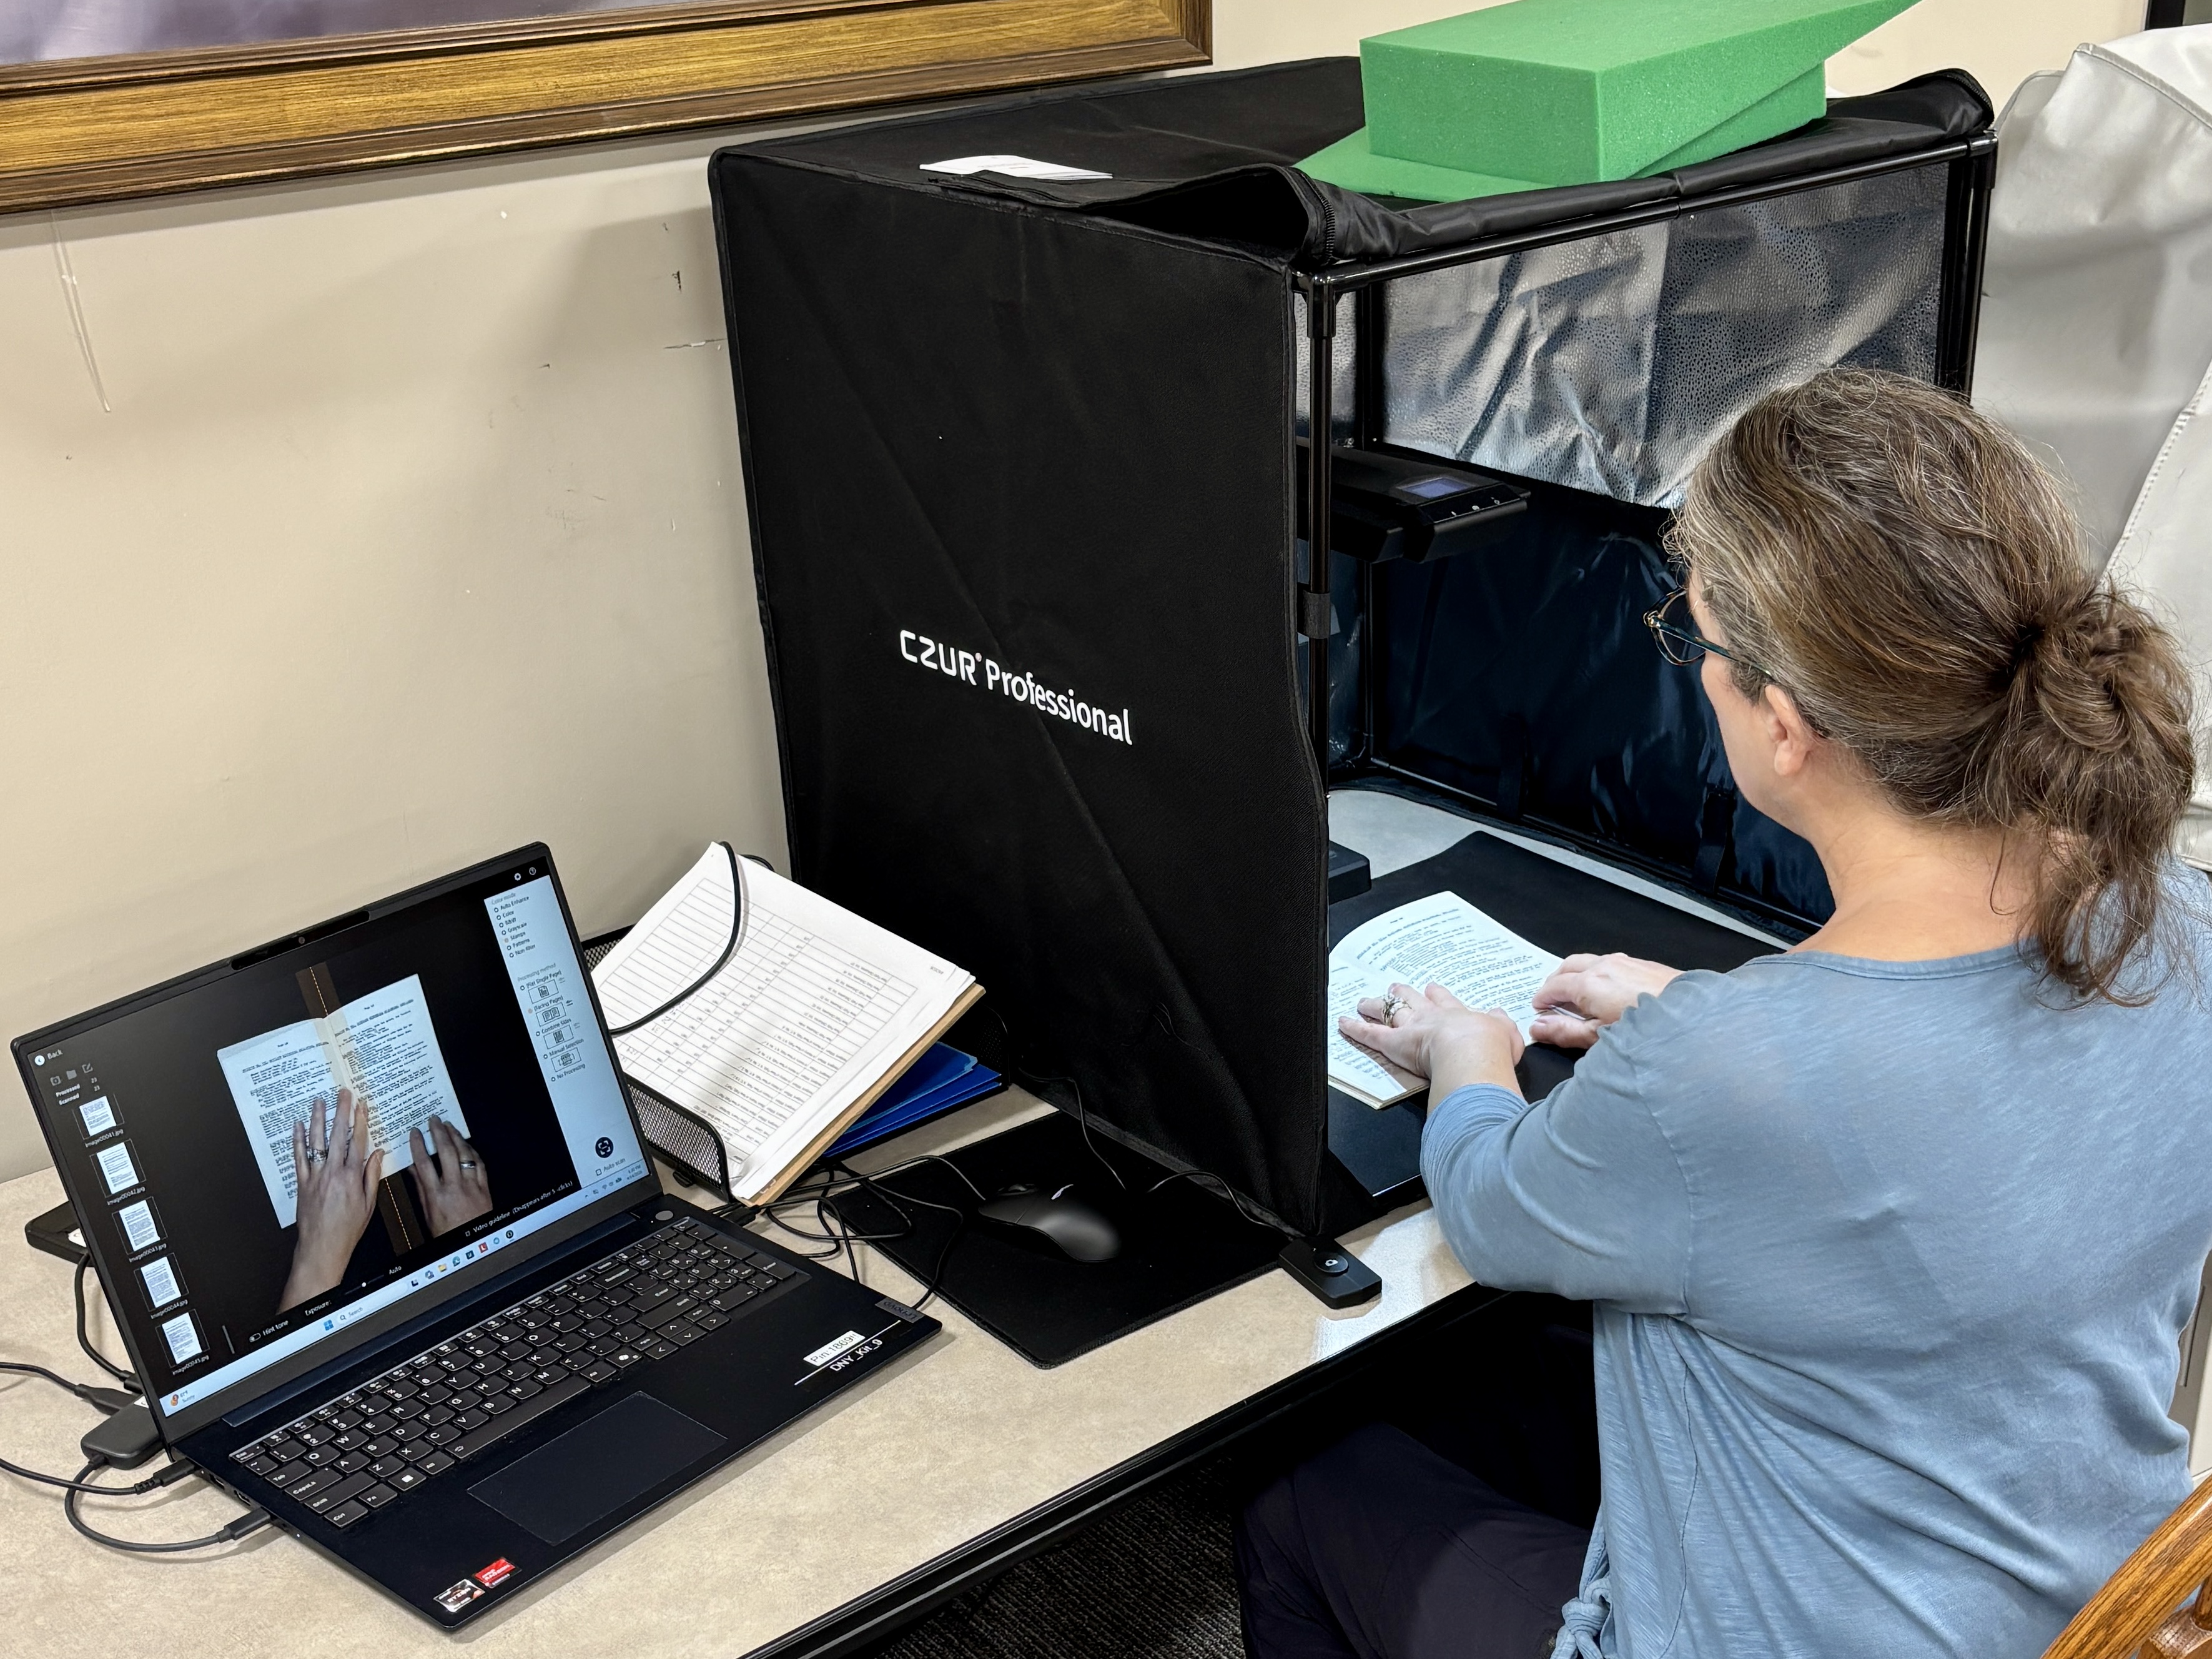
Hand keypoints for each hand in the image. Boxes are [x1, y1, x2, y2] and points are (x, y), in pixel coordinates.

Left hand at [279, 1089, 383, 1311]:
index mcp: (352, 1176)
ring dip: (317, 1120)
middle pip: (337, 1136)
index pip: (357, 1141)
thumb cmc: (348, 1228)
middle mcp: (332, 1172)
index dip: (360, 1121)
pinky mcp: (302, 1183)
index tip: (361, 1104)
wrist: (322, 1246)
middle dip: (340, 1112)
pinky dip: (297, 1141)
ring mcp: (315, 1176)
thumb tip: (378, 1153)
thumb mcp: (368, 1203)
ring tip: (318, 1101)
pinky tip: (298, 1127)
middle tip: (341, 1093)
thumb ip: (372, 1175)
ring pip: (316, 1142)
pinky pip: (299, 1157)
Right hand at [407, 1115, 491, 1238]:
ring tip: (448, 1126)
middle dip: (438, 1133)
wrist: (472, 1241)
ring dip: (455, 1137)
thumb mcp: (427, 1212)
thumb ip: (421, 1188)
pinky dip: (471, 1150)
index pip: (423, 1164)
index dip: (418, 1145)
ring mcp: (471, 1185)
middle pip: (445, 1153)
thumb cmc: (447, 1230)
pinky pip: (478, 1163)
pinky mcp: (484, 1186)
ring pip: (464, 1154)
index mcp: (436, 1195)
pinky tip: (466, 1143)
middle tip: (433, 1121)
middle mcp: (454, 1187)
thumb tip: (412, 1168)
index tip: (414, 1133)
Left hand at [1338, 981, 1523, 1101]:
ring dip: (1375, 1006)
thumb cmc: (1490, 1048)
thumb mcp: (1506, 1034)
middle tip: (1396, 988)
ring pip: (1388, 1012)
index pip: (1444, 1001)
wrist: (1472, 1052)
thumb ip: (1500, 1024)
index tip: (1431, 989)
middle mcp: (1431, 1017)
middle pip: (1413, 1001)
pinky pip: (1369, 1034)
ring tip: (1364, 1001)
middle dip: (1403, 994)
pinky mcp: (1393, 1042)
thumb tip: (1498, 1015)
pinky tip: (1343, 1023)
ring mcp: (1410, 1028)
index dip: (1437, 995)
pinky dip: (1355, 1028)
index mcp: (1457, 1016)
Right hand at [1529, 953, 1682, 1049]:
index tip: (1538, 1008)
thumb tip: (1539, 1028)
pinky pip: (1610, 962)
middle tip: (1551, 998)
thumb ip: (1564, 1031)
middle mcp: (1603, 966)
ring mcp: (1623, 961)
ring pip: (1589, 961)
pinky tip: (1606, 989)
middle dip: (1555, 981)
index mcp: (1587, 983)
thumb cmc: (1647, 1029)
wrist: (1689, 1014)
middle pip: (1567, 966)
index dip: (1542, 998)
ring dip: (1576, 974)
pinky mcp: (1641, 963)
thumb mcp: (1599, 1037)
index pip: (1553, 987)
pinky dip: (1597, 972)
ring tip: (1577, 993)